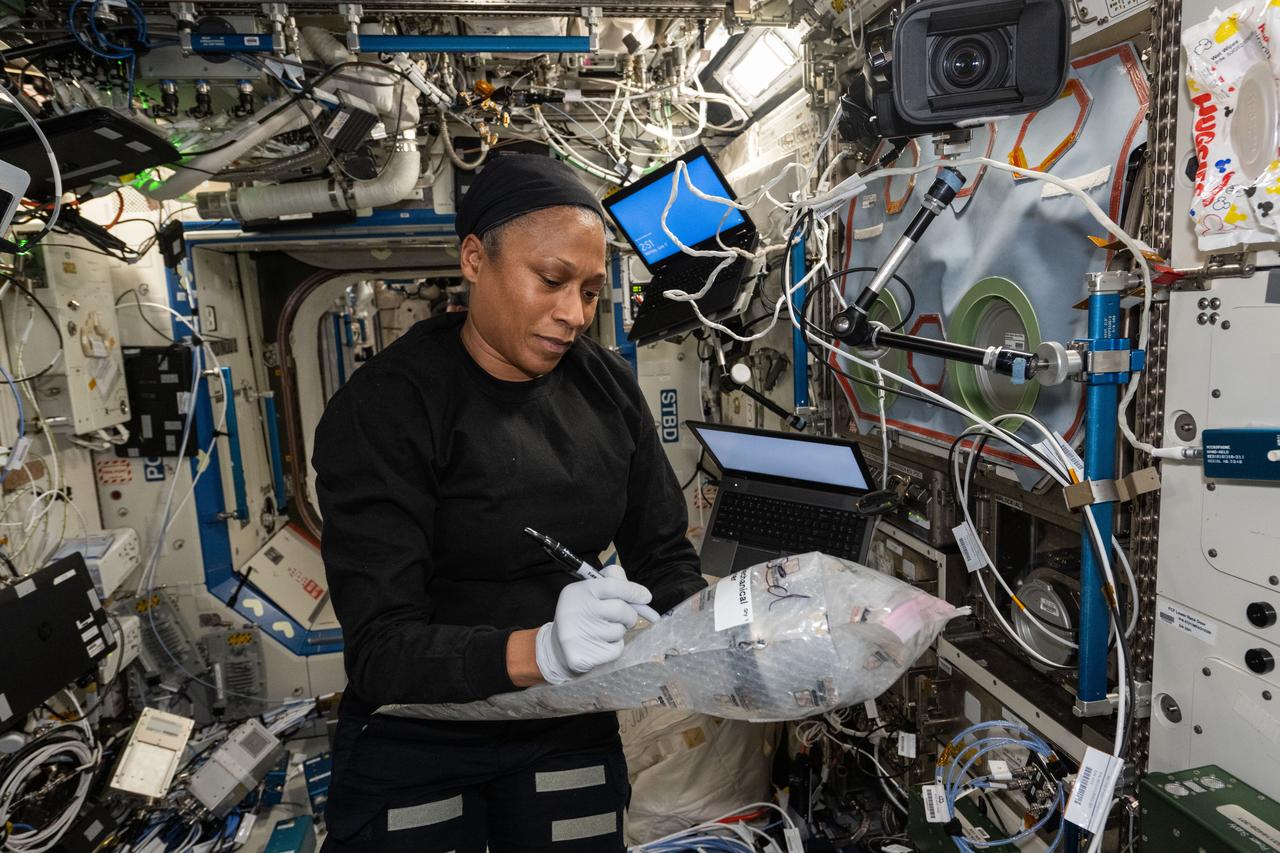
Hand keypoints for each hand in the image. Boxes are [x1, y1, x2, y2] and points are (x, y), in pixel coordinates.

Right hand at [535, 565, 653, 684]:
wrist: (558, 648)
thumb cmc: (582, 616)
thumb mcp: (590, 593)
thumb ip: (614, 584)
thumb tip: (642, 595)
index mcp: (578, 591)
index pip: (612, 585)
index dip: (633, 590)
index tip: (646, 597)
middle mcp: (576, 611)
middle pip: (621, 609)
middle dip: (629, 615)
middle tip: (624, 618)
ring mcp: (579, 635)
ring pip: (620, 631)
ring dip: (619, 631)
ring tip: (604, 631)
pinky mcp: (584, 656)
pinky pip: (616, 649)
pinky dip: (614, 647)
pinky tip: (601, 645)